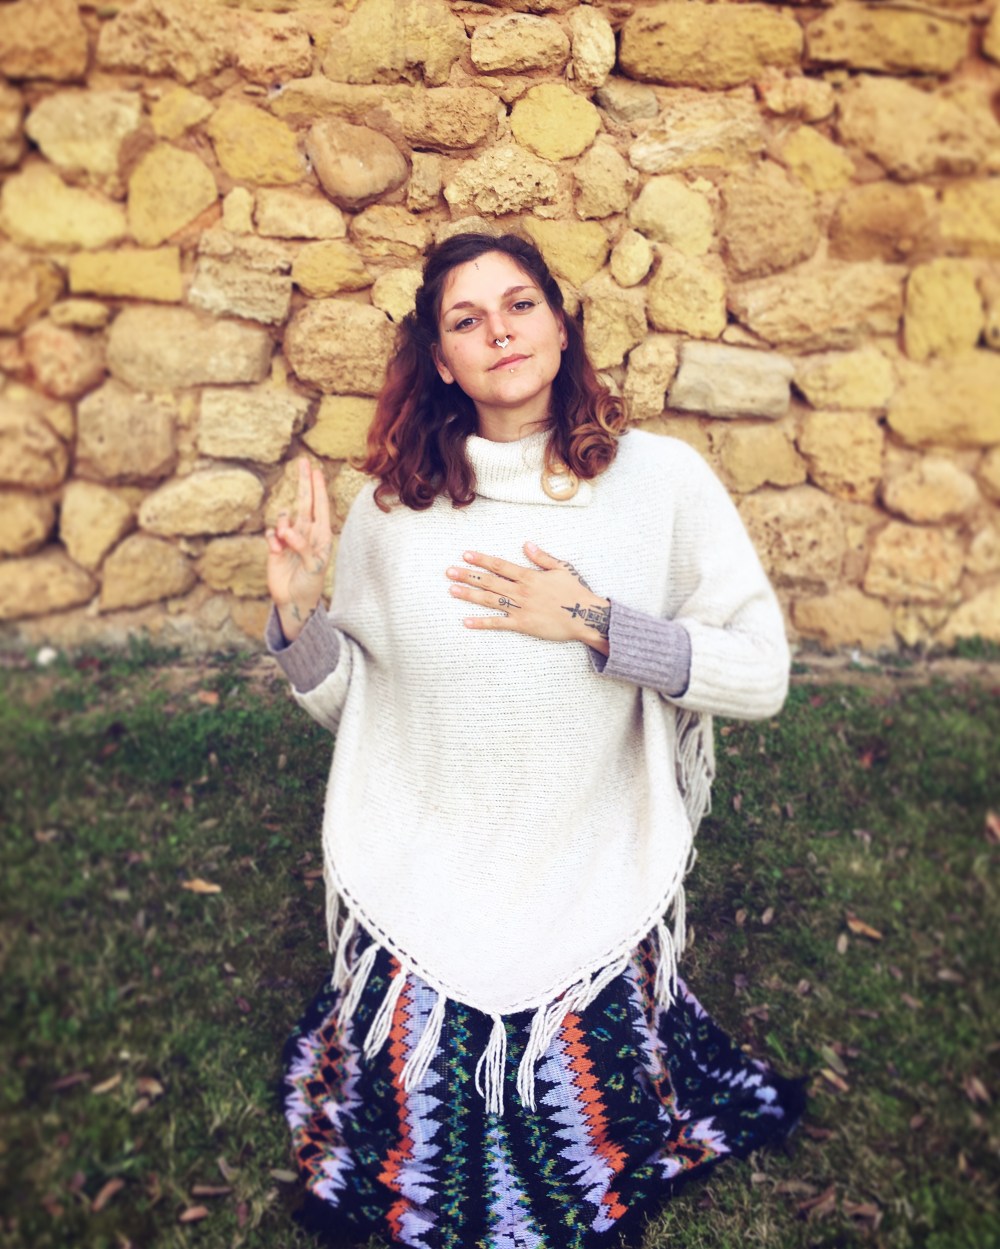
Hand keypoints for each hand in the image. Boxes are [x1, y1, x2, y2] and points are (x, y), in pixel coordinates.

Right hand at [266, 458, 332, 641]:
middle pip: (304, 502)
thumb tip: (286, 530)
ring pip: (284, 517)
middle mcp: (306, 533)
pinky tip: (276, 551)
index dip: (317, 487)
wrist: (294, 601)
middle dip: (303, 482)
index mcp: (321, 536)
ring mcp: (290, 538)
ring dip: (283, 524)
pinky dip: (272, 539)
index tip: (315, 470)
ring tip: (284, 542)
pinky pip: (271, 532)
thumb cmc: (310, 584)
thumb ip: (302, 546)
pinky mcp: (275, 546)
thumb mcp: (312, 566)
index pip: (320, 506)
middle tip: (302, 461)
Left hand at [446, 543, 610, 652]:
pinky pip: (498, 623)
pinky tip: (466, 621)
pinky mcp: (523, 625)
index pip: (500, 565)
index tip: (465, 555)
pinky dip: (481, 622)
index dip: (481, 560)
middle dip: (468, 575)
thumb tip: (526, 544)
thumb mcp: (561, 568)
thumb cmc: (575, 592)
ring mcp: (520, 608)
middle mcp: (521, 591)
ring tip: (452, 590)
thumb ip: (542, 557)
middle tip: (449, 571)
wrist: (586, 616)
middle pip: (489, 581)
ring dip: (469, 594)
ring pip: (489, 600)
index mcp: (529, 576)